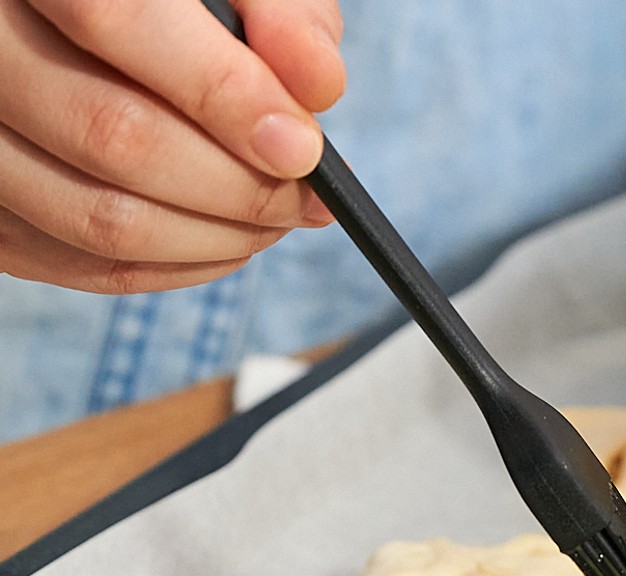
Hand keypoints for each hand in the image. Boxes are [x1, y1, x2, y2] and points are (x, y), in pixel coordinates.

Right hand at [0, 0, 344, 293]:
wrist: (86, 30)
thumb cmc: (171, 5)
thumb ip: (275, 14)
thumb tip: (317, 85)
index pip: (115, 17)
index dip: (223, 93)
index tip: (303, 148)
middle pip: (110, 135)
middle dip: (237, 186)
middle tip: (306, 197)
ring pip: (95, 219)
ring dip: (213, 238)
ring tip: (276, 218)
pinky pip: (76, 263)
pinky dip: (172, 267)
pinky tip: (226, 241)